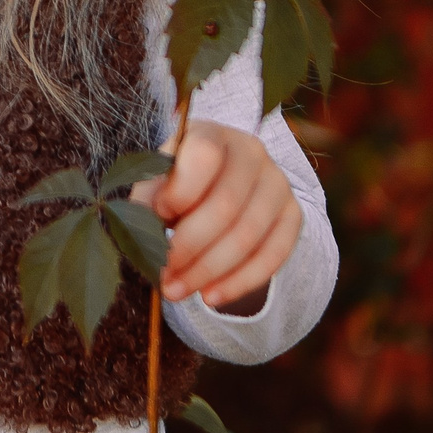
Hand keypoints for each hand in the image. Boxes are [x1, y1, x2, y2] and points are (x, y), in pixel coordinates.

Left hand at [132, 117, 300, 313]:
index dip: (181, 191)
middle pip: (226, 205)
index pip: (205, 156)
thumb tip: (139, 226)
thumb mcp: (157, 181)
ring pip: (248, 235)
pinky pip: (273, 255)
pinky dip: (239, 282)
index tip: (159, 217)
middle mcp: (252, 152)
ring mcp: (277, 183)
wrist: (221, 186)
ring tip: (176, 291)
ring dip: (208, 272)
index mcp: (212, 135)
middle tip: (161, 276)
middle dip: (189, 248)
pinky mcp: (293, 215)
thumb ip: (147, 198)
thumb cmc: (178, 182)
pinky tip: (211, 297)